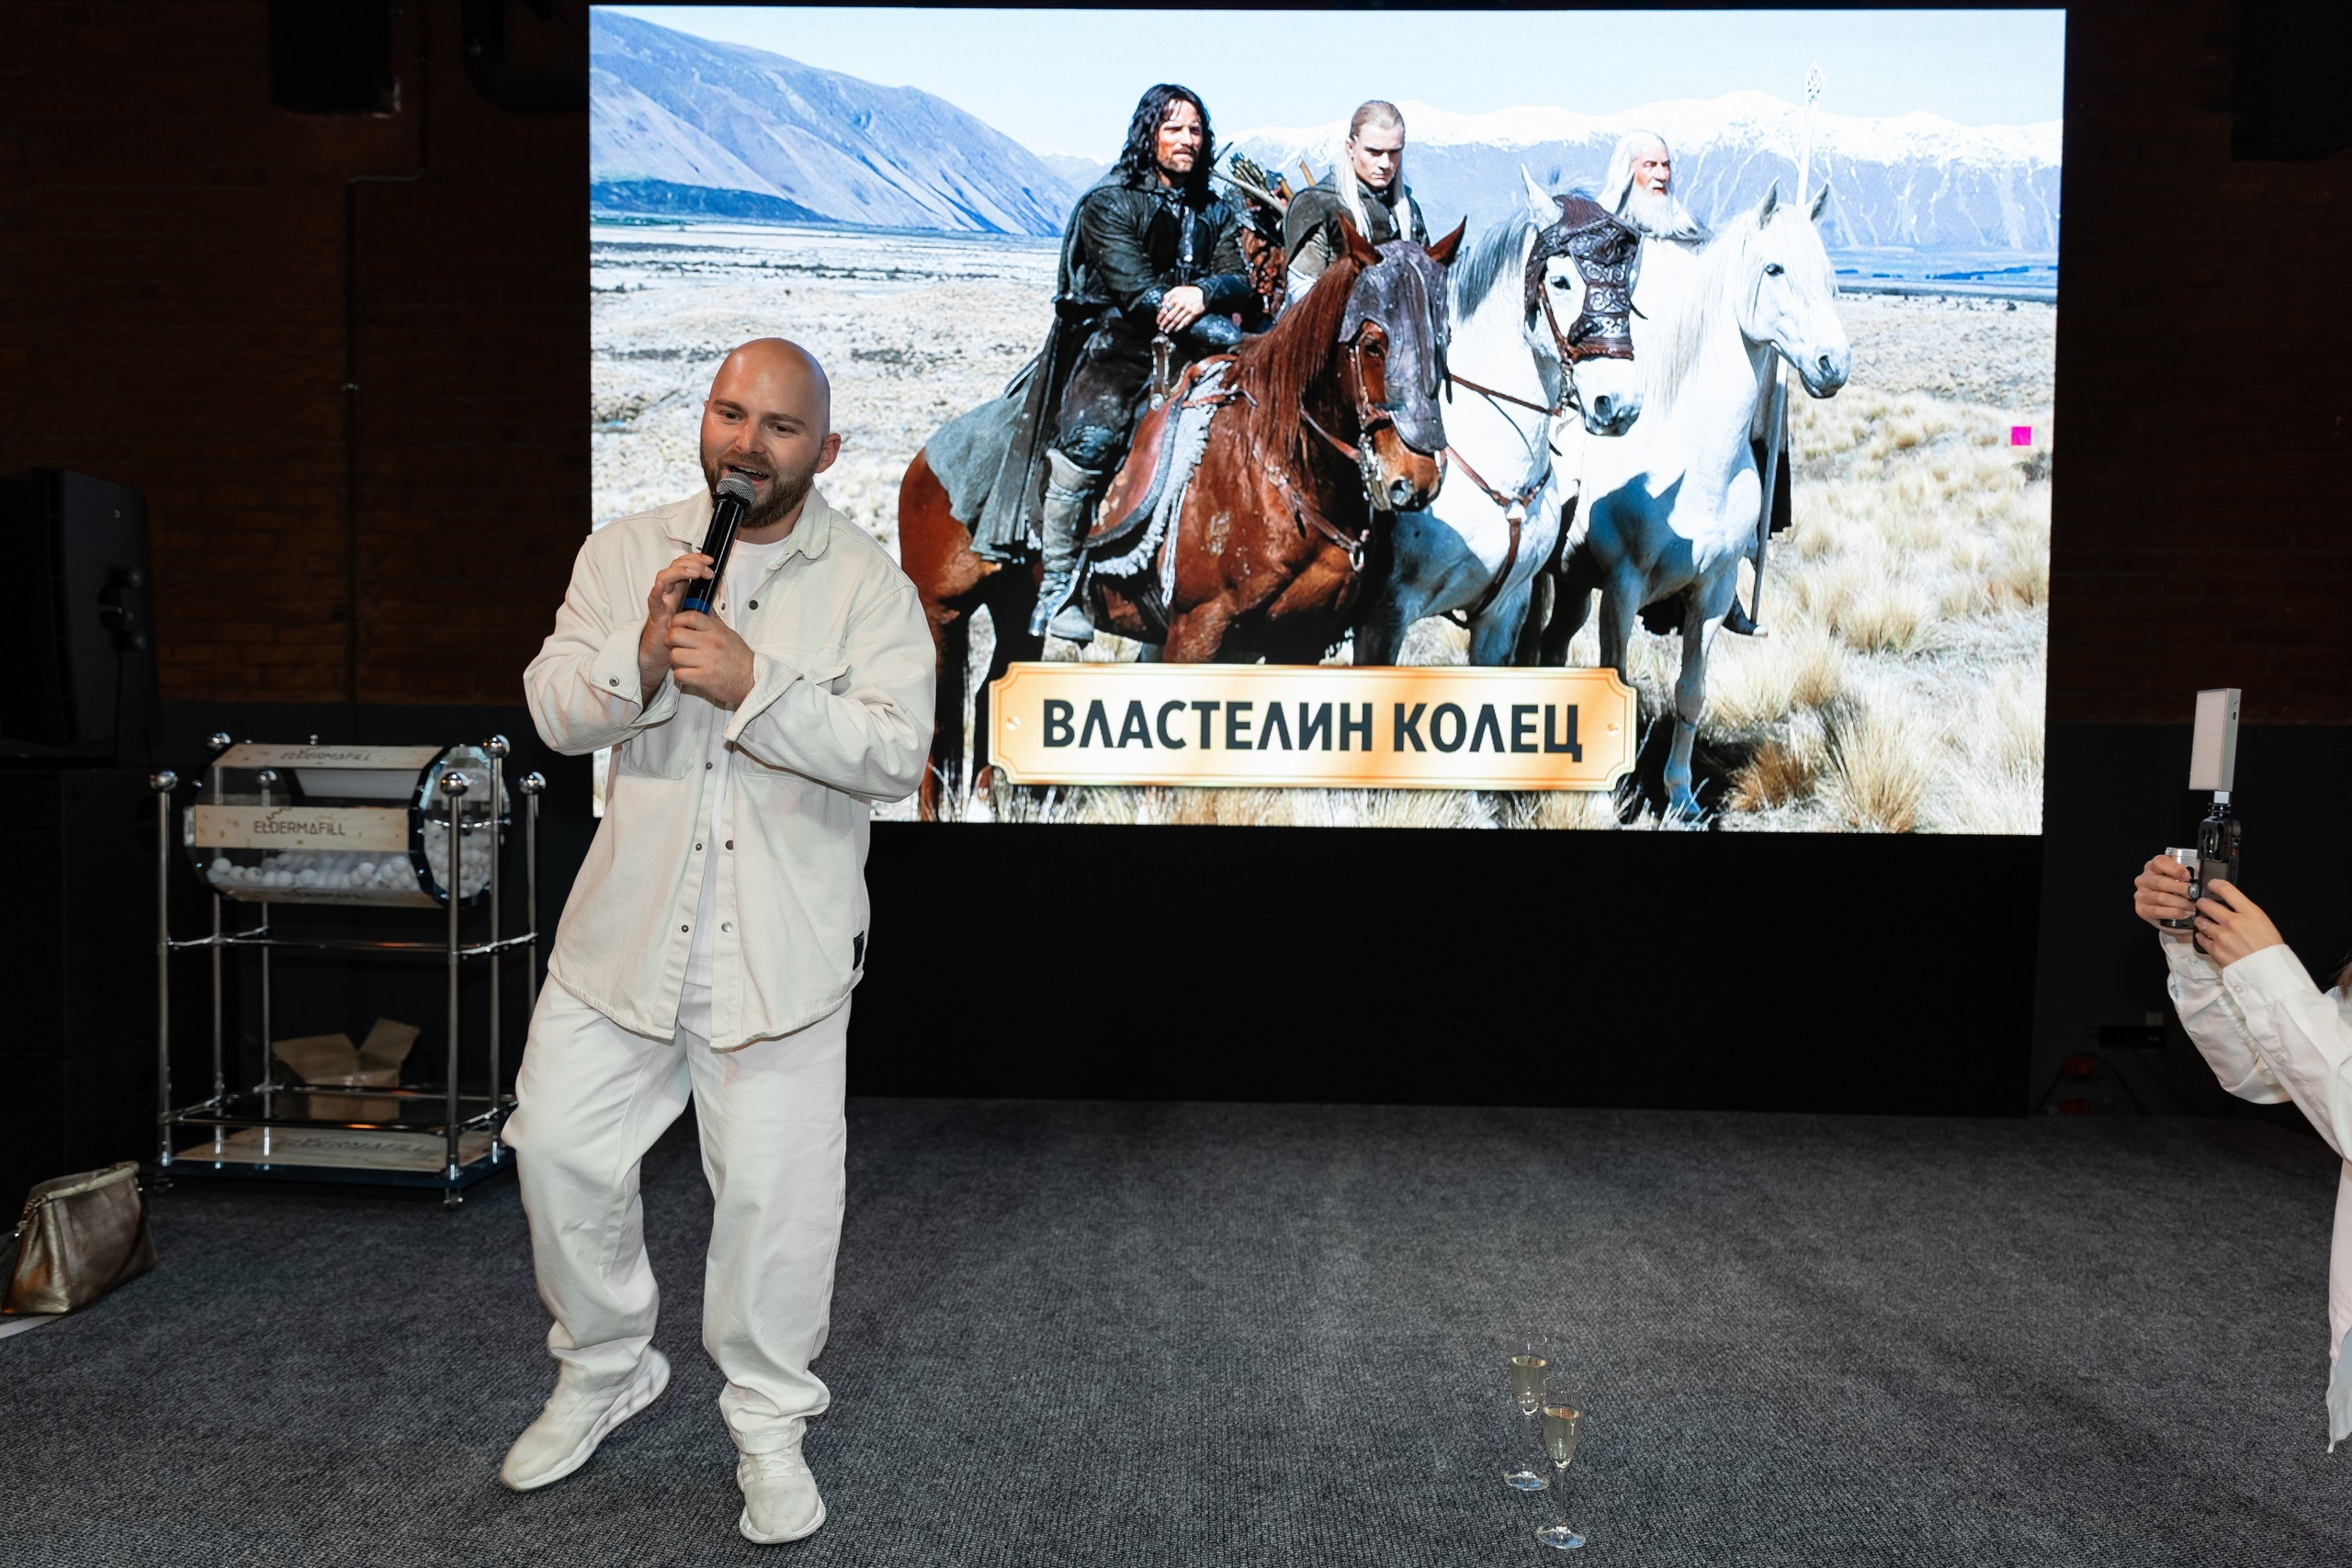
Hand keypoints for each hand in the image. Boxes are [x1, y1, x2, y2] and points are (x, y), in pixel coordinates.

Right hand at [638, 553, 712, 699]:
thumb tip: (719, 591)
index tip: (710, 561)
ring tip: (694, 573)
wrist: (663, 652)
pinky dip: (656, 592)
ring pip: (665, 577)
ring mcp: (662, 601)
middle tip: (705, 568)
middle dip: (691, 563)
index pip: (686, 565)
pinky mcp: (656, 615)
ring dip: (679, 572)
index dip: (697, 559)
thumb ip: (705, 602)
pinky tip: (661, 586)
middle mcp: (670, 592)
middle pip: (676, 567)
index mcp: (681, 590)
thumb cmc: (680, 633)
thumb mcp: (697, 614)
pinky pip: (654, 601)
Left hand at [665, 610, 755, 708]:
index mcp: (716, 631)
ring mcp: (708, 661)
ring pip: (675, 655)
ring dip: (675, 660)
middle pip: (675, 635)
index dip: (676, 621)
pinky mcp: (705, 678)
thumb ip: (712, 621)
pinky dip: (681, 675)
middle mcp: (711, 643)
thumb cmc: (738, 657)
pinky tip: (688, 674)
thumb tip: (703, 605)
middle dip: (670, 641)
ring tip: (684, 662)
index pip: (689, 616)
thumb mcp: (728, 633)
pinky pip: (679, 674)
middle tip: (676, 646)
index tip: (675, 627)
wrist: (752, 679)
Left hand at [1156, 285, 1206, 333]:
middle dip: (1164, 323)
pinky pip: (1185, 322)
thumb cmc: (1187, 292)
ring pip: (1177, 320)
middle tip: (1161, 328)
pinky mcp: (1194, 314)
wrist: (1202, 293)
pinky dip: (1180, 327)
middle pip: (1170, 316)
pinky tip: (1176, 330)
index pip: (1165, 309)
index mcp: (1176, 298)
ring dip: (1171, 327)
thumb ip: (1168, 295)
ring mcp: (1188, 309)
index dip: (1160, 317)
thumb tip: (1162, 304)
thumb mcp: (1177, 289)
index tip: (1158, 321)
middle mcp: (1181, 304)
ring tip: (1167, 331)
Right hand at [2133, 854, 2194, 929]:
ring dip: (2181, 903)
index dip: (2175, 868)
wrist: (2169, 915)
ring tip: (2192, 905)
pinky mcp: (2142, 910)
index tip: (2188, 877)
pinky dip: (2175, 912)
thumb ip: (2189, 874)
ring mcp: (2141, 895)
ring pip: (2161, 898)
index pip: (2159, 862)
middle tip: (2194, 893)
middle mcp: (2143, 880)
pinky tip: (2184, 913)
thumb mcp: (2180, 880)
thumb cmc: (2175, 894)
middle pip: (2160, 882)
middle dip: (2181, 889)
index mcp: (2152, 868)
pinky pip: (2159, 911)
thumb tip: (2200, 870)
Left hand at [2195, 879, 2286, 968]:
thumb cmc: (2269, 948)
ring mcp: (2222, 936)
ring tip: (2205, 922)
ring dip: (2201, 920)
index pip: (2227, 890)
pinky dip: (2202, 936)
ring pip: (2201, 921)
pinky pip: (2200, 938)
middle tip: (2203, 904)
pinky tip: (2207, 936)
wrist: (2270, 971)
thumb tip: (2230, 905)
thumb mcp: (2262, 921)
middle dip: (2203, 903)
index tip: (2212, 884)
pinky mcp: (2215, 949)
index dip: (2216, 884)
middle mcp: (2233, 922)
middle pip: (2207, 904)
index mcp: (2249, 912)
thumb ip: (2245, 911)